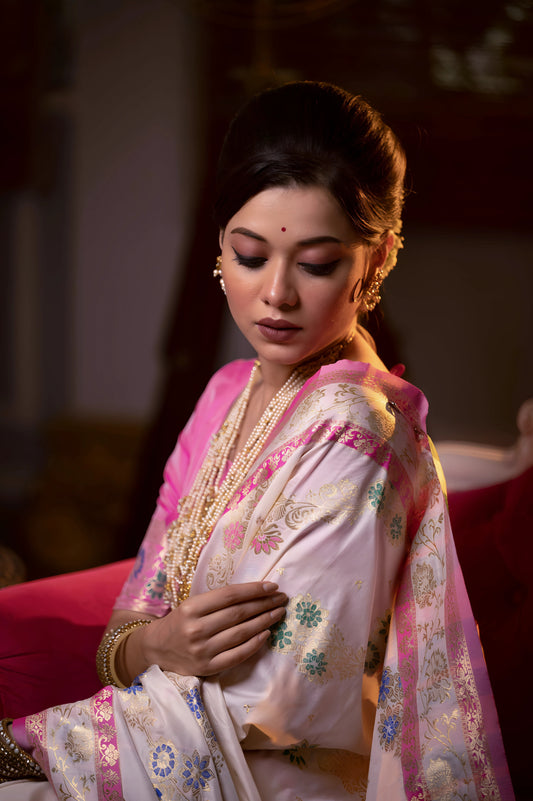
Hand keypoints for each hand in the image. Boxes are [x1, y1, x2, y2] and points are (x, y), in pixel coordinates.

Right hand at [139, 581, 286, 676]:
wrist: (155, 650)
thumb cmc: (179, 622)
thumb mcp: (191, 605)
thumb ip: (218, 601)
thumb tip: (254, 593)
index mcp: (191, 608)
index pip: (229, 595)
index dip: (253, 590)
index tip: (272, 585)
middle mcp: (196, 629)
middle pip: (238, 613)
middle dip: (264, 604)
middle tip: (282, 598)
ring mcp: (202, 651)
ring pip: (241, 633)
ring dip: (264, 621)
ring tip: (279, 613)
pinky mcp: (207, 668)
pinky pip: (237, 655)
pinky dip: (254, 644)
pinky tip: (266, 634)